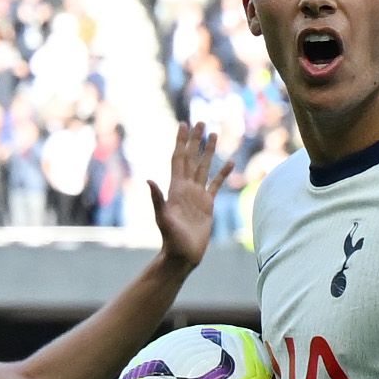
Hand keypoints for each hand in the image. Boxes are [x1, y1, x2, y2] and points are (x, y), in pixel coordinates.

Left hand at [151, 119, 221, 269]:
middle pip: (192, 158)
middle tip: (200, 122)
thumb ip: (157, 200)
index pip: (179, 159)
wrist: (183, 256)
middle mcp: (186, 188)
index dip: (181, 142)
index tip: (184, 124)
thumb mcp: (163, 219)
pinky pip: (216, 184)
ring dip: (208, 151)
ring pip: (204, 167)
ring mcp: (197, 195)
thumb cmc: (171, 240)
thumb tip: (149, 180)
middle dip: (195, 140)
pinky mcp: (207, 204)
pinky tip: (230, 163)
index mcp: (175, 188)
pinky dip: (223, 173)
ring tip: (214, 134)